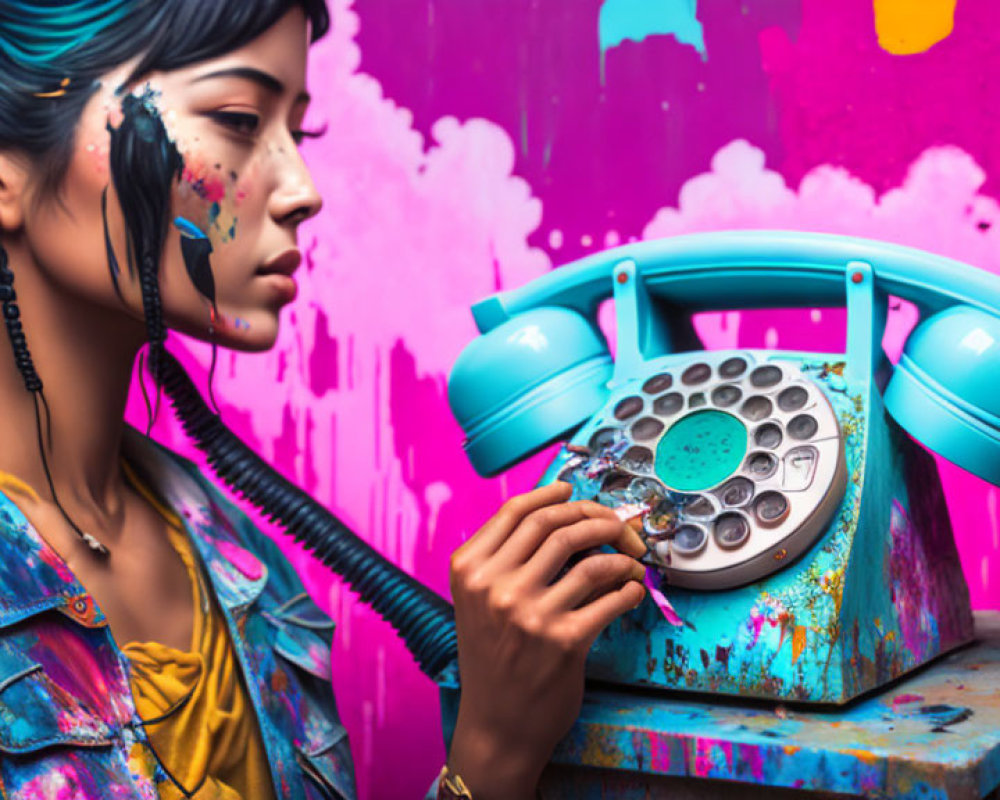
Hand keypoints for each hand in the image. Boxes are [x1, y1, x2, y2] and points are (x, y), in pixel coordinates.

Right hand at [446, 482, 646, 799]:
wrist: (497, 726)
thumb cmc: (493, 659)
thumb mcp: (479, 602)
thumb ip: (505, 559)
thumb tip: (559, 514)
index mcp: (470, 569)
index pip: (516, 511)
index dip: (551, 494)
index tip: (573, 491)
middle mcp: (495, 586)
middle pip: (556, 524)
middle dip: (596, 516)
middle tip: (617, 526)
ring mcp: (529, 613)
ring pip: (590, 556)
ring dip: (620, 552)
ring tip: (631, 561)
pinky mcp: (564, 641)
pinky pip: (611, 597)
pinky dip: (629, 589)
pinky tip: (631, 592)